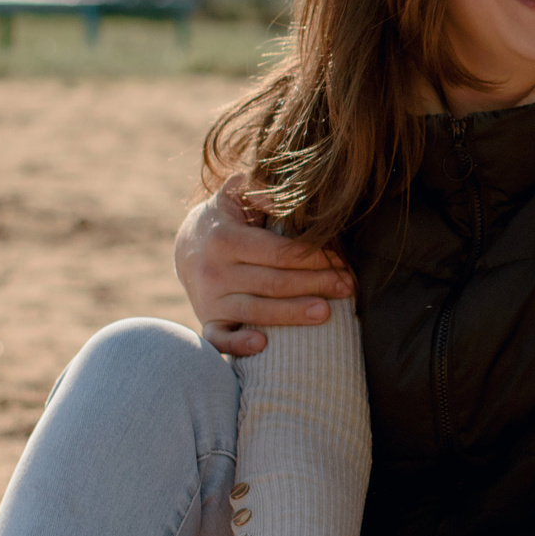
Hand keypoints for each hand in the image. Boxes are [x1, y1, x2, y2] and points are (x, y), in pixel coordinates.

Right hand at [176, 173, 352, 356]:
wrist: (187, 247)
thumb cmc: (228, 219)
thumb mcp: (236, 195)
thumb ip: (257, 190)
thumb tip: (278, 199)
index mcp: (225, 239)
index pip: (278, 252)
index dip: (312, 258)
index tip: (342, 262)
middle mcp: (214, 271)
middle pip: (273, 282)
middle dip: (314, 284)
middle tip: (347, 287)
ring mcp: (209, 299)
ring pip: (254, 311)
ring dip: (291, 314)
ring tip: (325, 313)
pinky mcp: (208, 321)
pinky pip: (218, 339)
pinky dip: (236, 345)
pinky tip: (262, 345)